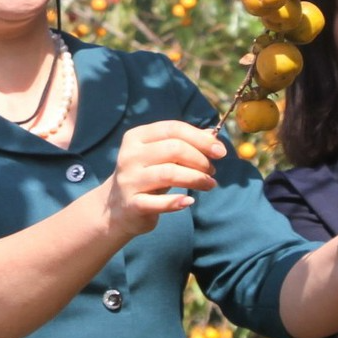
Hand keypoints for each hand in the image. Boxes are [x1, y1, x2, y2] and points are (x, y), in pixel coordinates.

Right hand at [101, 120, 223, 237]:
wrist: (116, 208)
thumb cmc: (147, 177)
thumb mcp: (161, 156)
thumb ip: (184, 143)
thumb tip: (213, 135)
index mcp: (136, 137)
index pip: (173, 128)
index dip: (201, 139)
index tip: (220, 151)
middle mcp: (130, 155)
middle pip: (174, 149)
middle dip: (200, 159)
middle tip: (211, 171)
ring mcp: (129, 180)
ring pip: (169, 174)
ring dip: (196, 179)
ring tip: (209, 184)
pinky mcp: (132, 204)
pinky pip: (159, 202)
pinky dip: (178, 202)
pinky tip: (189, 201)